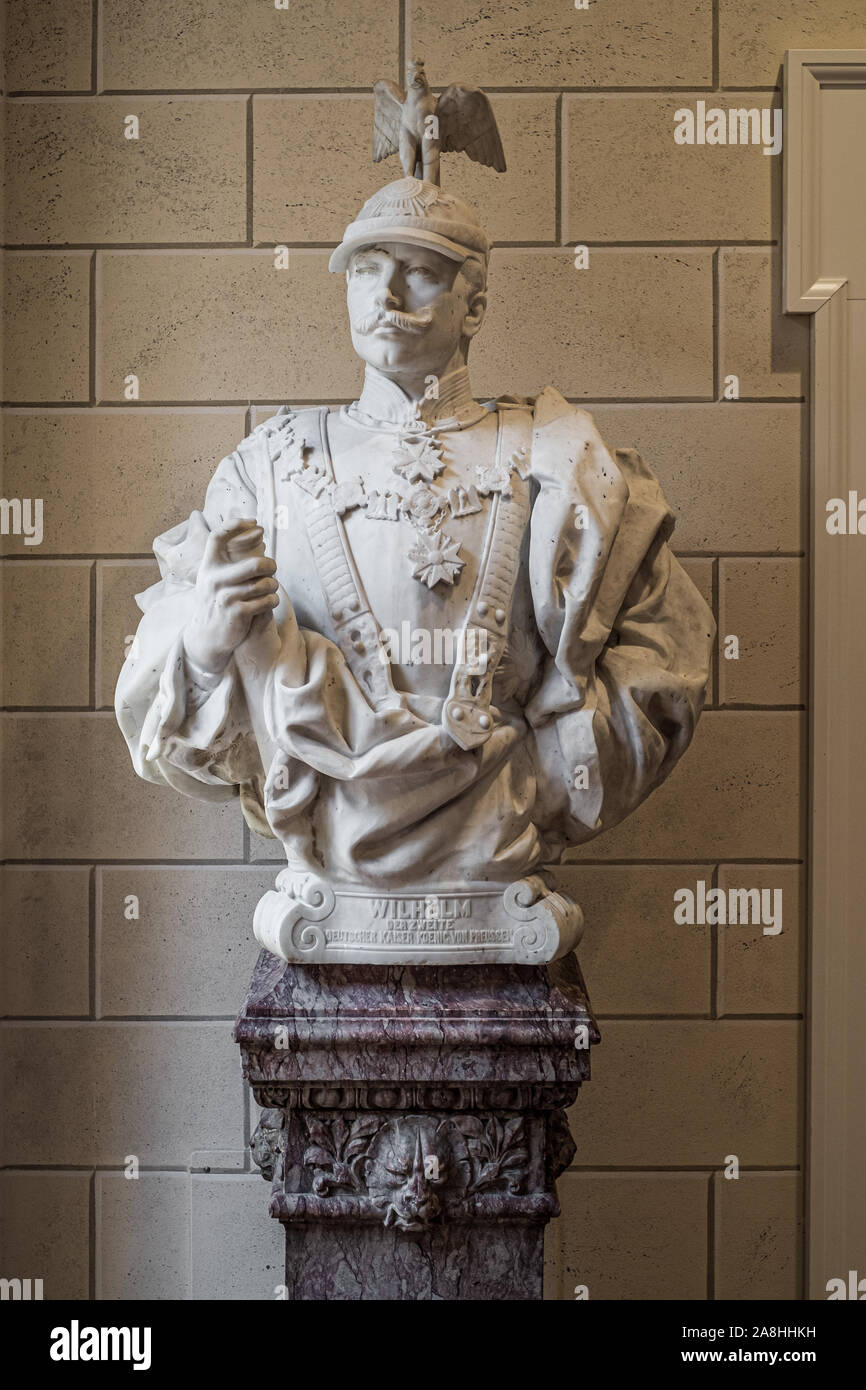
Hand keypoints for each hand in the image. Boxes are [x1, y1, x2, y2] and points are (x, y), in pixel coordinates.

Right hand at [182, 520, 277, 675]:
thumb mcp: (213, 580)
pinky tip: (270, 602)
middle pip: (254, 564)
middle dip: (271, 565)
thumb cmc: (217, 603)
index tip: (255, 524)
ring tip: (271, 589)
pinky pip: (266, 601)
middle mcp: (214, 579)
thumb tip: (254, 536)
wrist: (207, 636)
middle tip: (273, 568)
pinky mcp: (237, 613)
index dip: (236, 525)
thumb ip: (227, 562)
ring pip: (264, 584)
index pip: (218, 537)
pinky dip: (272, 600)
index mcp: (208, 567)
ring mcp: (225, 597)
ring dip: (273, 586)